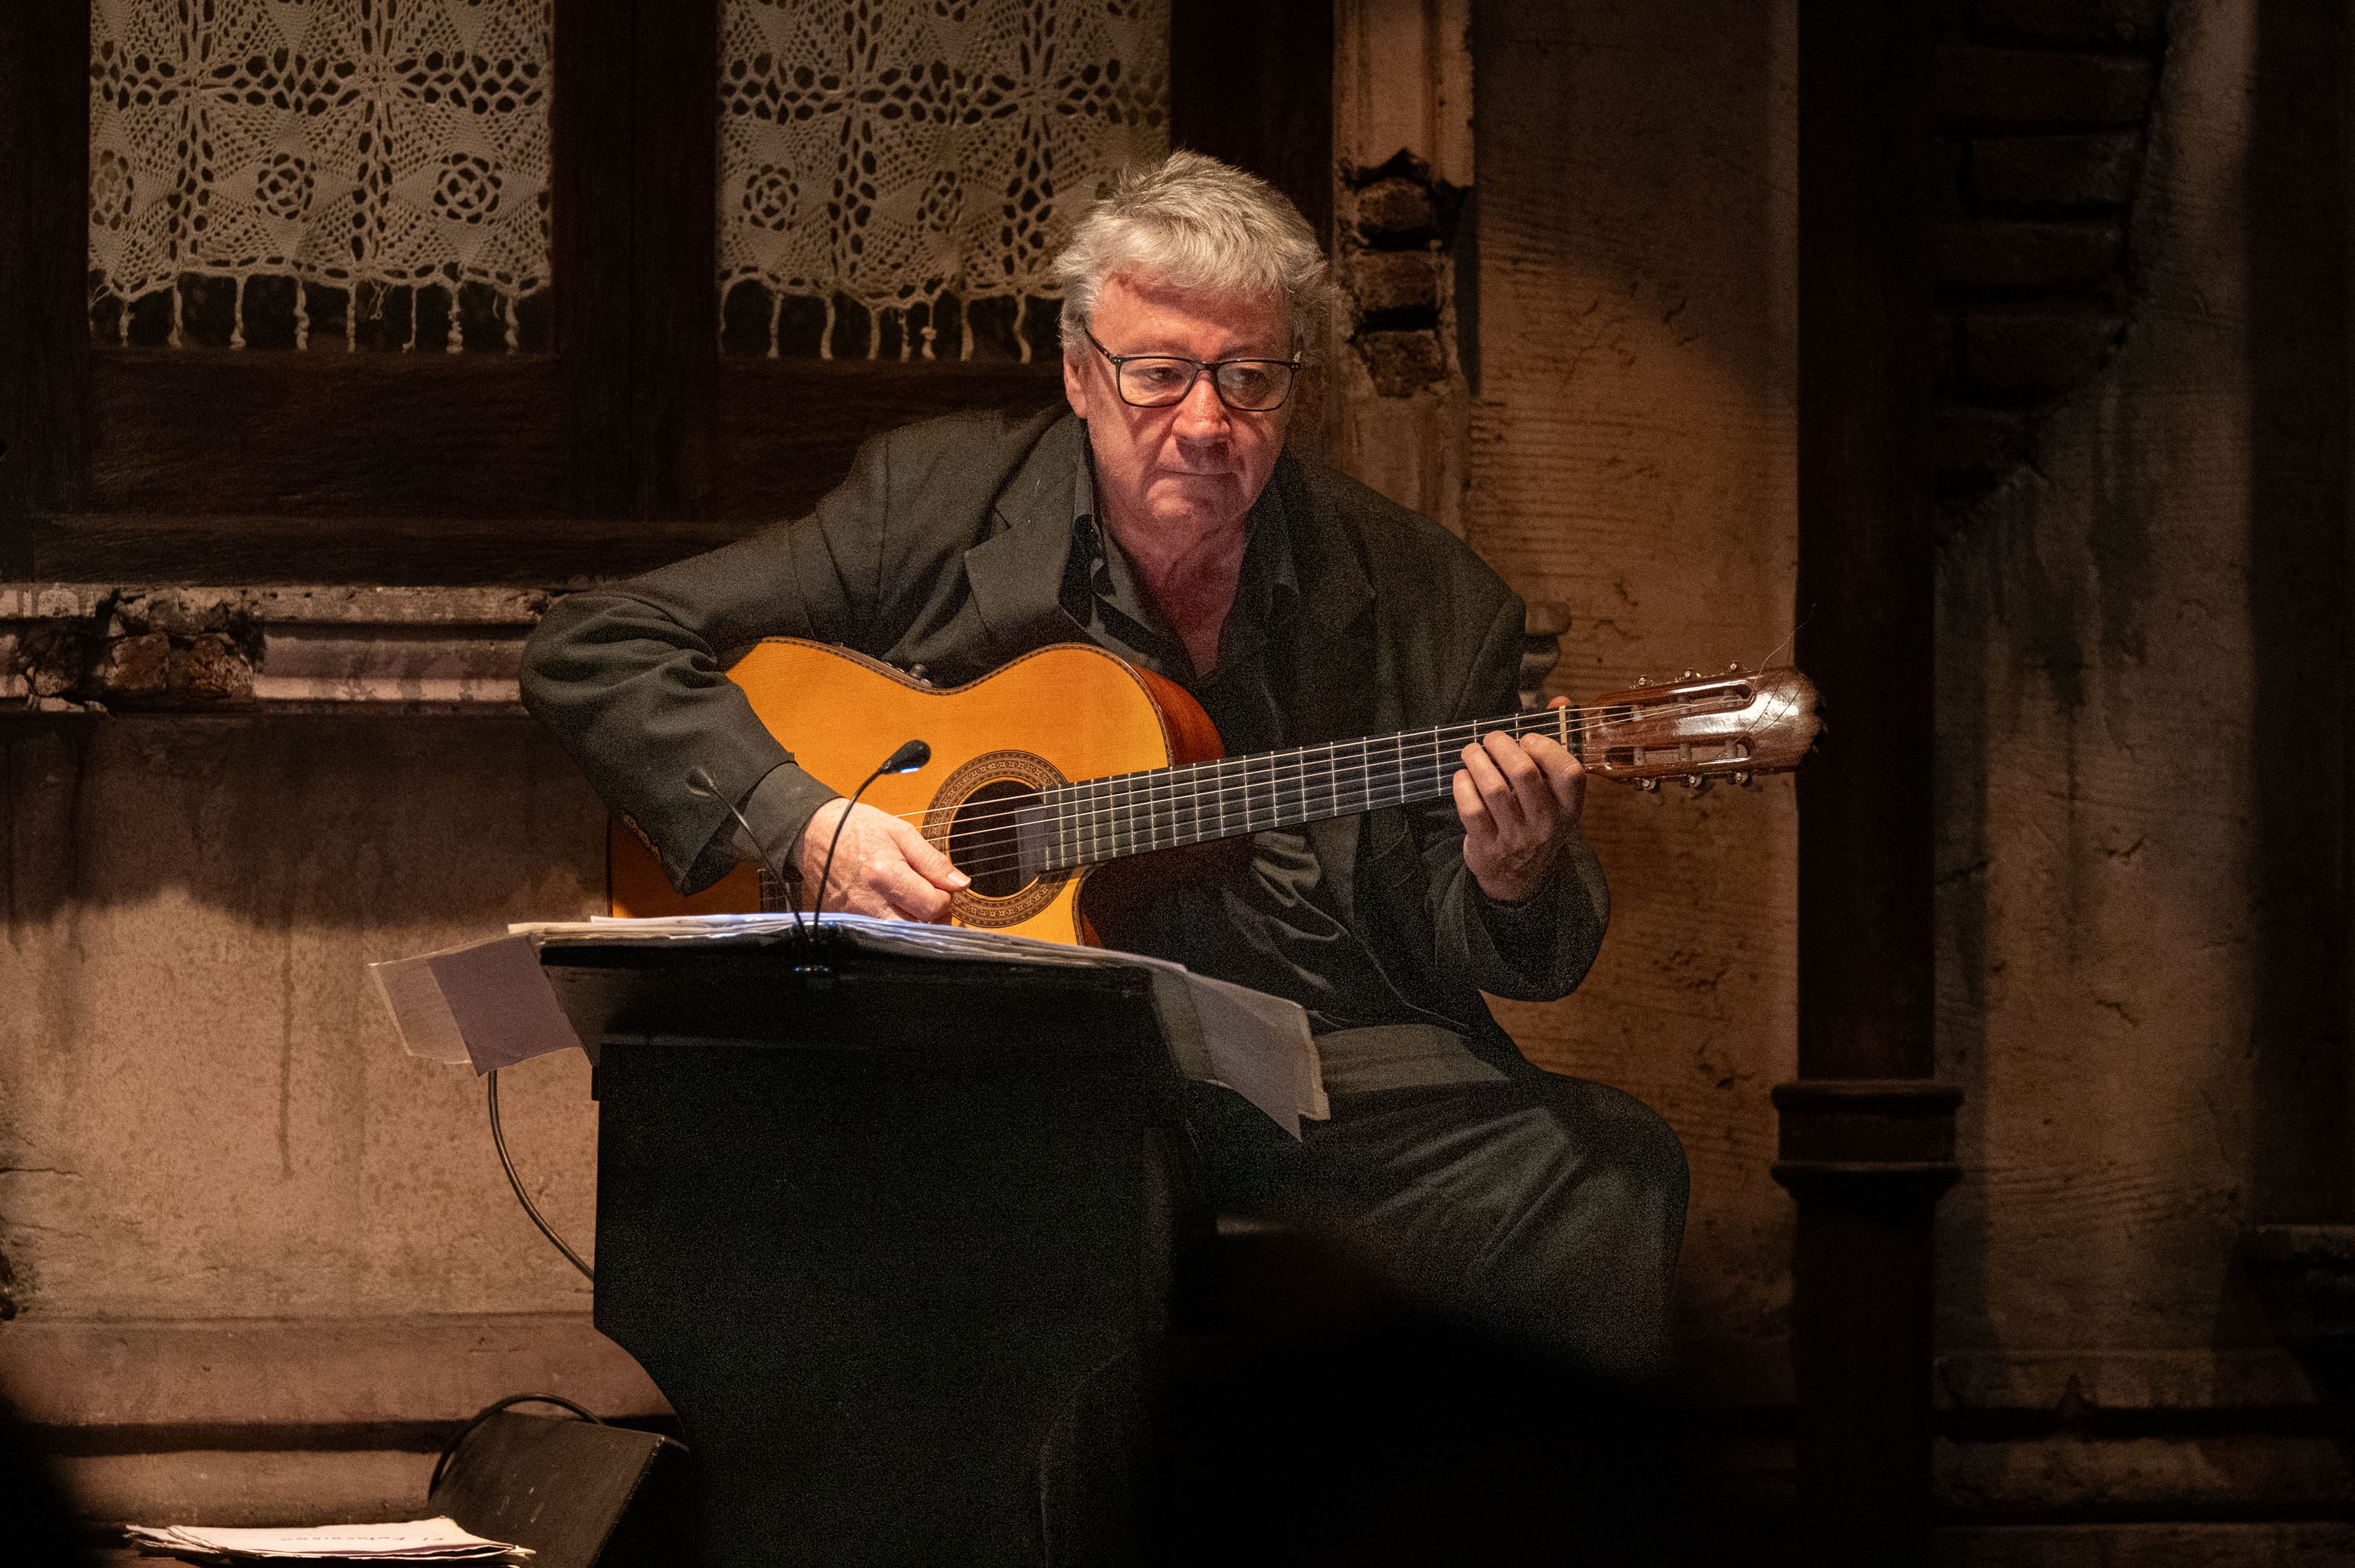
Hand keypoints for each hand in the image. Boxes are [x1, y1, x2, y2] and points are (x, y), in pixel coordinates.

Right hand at [797, 798, 968, 921]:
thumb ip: (933, 861)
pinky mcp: (848, 922)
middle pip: (920, 928)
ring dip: (915, 923)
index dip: (946, 898)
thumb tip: (960, 884)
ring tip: (912, 902)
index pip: (934, 906)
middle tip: (929, 896)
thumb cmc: (858, 828)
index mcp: (886, 874)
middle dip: (933, 916)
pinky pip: (881, 934)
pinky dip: (894, 925)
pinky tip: (893, 907)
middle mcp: (870, 901)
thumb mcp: (901, 832)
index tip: (940, 886)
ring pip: (902, 936)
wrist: (814, 833)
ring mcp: (857, 915)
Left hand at [1451, 697, 1586, 904]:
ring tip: (1471, 751)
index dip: (1545, 747)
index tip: (1526, 740)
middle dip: (1501, 746)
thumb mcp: (1556, 793)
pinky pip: (1471, 810)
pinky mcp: (1487, 848)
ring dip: (1477, 761)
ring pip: (1494, 788)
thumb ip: (1557, 744)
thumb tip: (1560, 700)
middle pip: (1524, 773)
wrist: (1519, 879)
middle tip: (1489, 739)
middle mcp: (1547, 824)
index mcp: (1570, 808)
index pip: (1570, 771)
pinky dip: (1463, 786)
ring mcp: (1517, 838)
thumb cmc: (1536, 820)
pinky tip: (1462, 777)